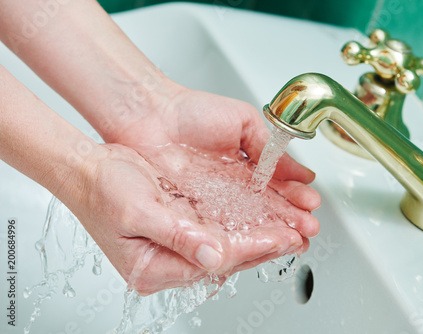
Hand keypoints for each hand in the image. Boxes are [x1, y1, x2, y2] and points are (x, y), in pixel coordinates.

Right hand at [71, 142, 313, 294]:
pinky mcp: (182, 229)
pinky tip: (265, 217)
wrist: (87, 170)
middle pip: (228, 257)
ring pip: (229, 244)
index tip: (284, 238)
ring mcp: (177, 245)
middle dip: (266, 246)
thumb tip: (213, 256)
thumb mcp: (137, 212)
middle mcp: (169, 260)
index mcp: (155, 266)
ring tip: (292, 229)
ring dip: (261, 235)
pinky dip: (244, 223)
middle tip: (300, 236)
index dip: (254, 248)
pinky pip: (220, 229)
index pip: (218, 260)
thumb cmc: (102, 190)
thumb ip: (177, 237)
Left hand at [105, 84, 320, 237]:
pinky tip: (257, 243)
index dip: (295, 197)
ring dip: (271, 233)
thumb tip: (300, 170)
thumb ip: (269, 147)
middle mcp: (233, 188)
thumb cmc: (193, 112)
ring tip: (292, 241)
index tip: (312, 205)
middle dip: (290, 221)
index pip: (278, 187)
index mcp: (248, 166)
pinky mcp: (193, 214)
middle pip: (267, 210)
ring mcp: (214, 203)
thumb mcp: (243, 121)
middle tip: (309, 230)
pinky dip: (239, 237)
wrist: (150, 115)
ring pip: (248, 223)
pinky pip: (219, 228)